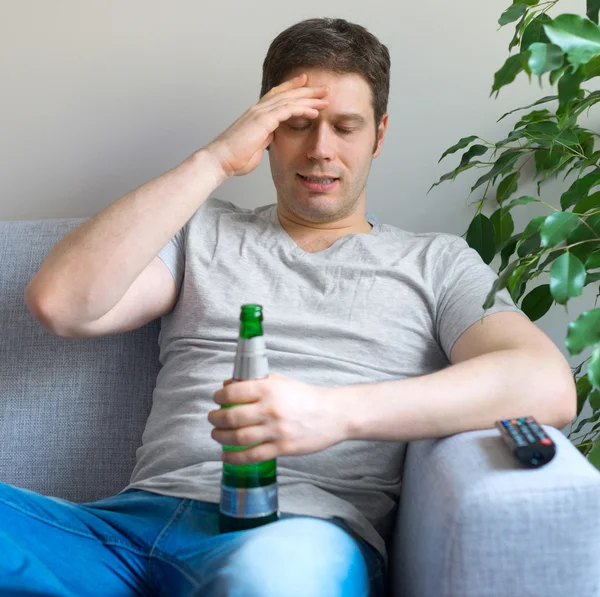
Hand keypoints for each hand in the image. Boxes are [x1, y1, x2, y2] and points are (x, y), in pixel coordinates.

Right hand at [204, 73, 328, 178]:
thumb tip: (271, 137)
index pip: (277, 95)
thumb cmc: (235, 158)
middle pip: (286, 93)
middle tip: (324, 88)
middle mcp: (258, 109)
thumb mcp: (255, 146)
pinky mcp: (263, 120)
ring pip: (290, 98)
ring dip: (310, 97)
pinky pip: (288, 110)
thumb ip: (265, 138)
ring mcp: (260, 113)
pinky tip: (315, 111)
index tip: (306, 84)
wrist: (221, 160)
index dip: (292, 88)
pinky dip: (303, 109)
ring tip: (326, 96)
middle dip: (307, 89)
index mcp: (256, 114)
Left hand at [208, 373, 346, 463]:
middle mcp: (271, 409)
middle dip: (216, 419)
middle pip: (232, 417)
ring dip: (221, 437)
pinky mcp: (282, 448)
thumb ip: (257, 383)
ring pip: (239, 438)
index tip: (216, 399)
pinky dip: (235, 457)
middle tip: (212, 419)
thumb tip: (229, 385)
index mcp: (269, 390)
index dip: (220, 397)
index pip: (234, 392)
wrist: (332, 414)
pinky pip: (252, 456)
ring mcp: (276, 431)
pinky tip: (227, 456)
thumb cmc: (306, 397)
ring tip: (216, 435)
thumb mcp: (282, 383)